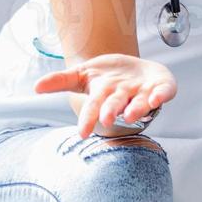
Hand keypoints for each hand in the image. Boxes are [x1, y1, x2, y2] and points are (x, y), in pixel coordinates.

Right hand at [33, 53, 177, 138]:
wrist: (133, 67)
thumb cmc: (106, 76)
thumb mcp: (82, 74)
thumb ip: (61, 80)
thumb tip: (36, 87)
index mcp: (103, 95)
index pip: (93, 108)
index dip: (88, 119)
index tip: (82, 134)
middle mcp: (125, 96)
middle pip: (116, 105)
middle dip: (112, 112)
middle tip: (108, 120)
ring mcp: (144, 92)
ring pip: (141, 102)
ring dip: (138, 108)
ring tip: (131, 114)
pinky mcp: (162, 86)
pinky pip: (165, 91)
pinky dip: (162, 95)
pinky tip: (158, 98)